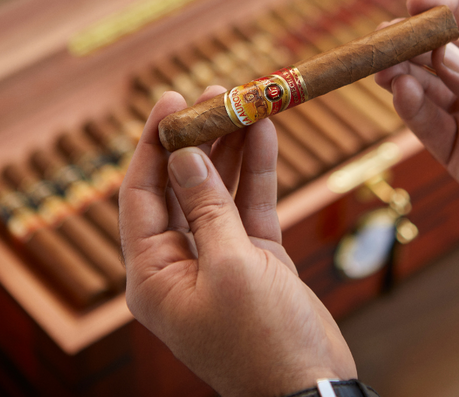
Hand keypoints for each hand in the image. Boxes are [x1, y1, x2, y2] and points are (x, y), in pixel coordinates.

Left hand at [119, 89, 355, 396]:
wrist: (311, 383)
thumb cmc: (264, 340)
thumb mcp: (231, 266)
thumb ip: (207, 207)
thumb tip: (182, 157)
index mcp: (153, 274)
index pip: (141, 194)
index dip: (154, 144)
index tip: (171, 100)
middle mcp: (179, 260)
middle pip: (182, 185)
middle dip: (198, 139)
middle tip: (216, 95)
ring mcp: (218, 254)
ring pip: (218, 188)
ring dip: (230, 147)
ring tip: (243, 104)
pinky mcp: (252, 252)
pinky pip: (249, 202)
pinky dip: (257, 170)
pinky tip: (265, 135)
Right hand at [376, 0, 458, 258]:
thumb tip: (440, 57)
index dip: (448, 8)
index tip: (417, 2)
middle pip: (443, 53)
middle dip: (412, 43)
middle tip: (385, 37)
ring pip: (428, 88)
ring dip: (403, 74)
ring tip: (384, 66)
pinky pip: (429, 127)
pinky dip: (411, 108)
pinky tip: (399, 90)